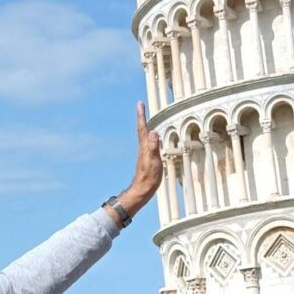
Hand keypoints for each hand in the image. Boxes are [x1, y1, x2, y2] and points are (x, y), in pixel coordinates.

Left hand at [109, 103, 161, 221]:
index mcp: (144, 146)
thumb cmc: (149, 177)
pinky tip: (151, 139)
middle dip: (142, 117)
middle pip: (142, 129)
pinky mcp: (146, 158)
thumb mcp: (153, 161)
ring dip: (144, 125)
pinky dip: (148, 136)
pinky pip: (147, 143)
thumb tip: (153, 131)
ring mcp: (144, 153)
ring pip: (144, 136)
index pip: (143, 128)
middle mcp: (143, 148)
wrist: (143, 189)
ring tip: (146, 118)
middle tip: (141, 106)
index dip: (141, 116)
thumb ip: (153, 146)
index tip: (140, 103)